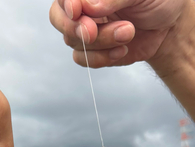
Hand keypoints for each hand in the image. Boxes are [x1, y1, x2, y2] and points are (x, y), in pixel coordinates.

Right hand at [49, 0, 188, 67]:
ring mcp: (86, 31)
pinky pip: (83, 60)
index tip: (76, 11)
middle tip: (92, 31)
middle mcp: (83, 8)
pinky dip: (103, 58)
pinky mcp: (94, 52)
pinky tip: (122, 49)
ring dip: (101, 42)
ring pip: (74, 41)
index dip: (66, 4)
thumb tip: (88, 7)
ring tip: (128, 32)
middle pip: (57, 18)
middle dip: (74, 28)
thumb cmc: (158, 0)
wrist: (170, 26)